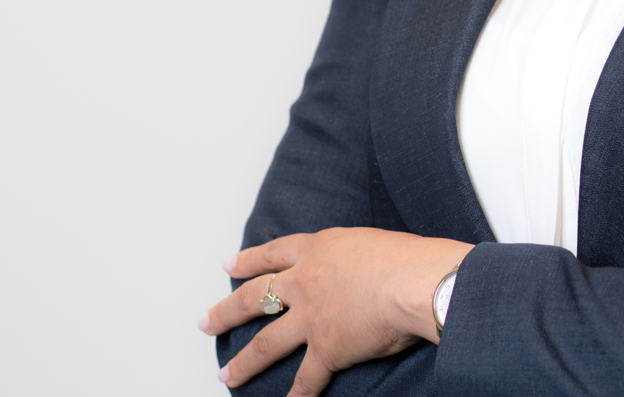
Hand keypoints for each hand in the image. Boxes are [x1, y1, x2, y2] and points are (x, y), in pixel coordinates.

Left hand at [200, 228, 471, 395]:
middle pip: (254, 297)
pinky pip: (306, 380)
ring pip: (266, 344)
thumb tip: (358, 269)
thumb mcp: (371, 242)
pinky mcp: (326, 349)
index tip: (229, 265)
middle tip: (206, 322)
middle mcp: (306, 281)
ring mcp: (311, 317)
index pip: (273, 253)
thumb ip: (352, 258)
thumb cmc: (408, 258)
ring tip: (226, 375)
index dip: (248, 261)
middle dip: (225, 312)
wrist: (417, 282)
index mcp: (318, 250)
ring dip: (243, 363)